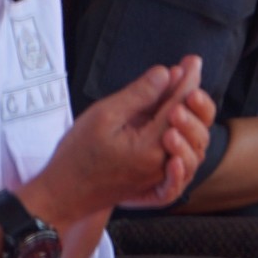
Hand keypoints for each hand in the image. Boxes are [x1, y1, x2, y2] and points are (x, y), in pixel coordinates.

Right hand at [29, 57, 214, 220]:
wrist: (63, 195)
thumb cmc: (77, 156)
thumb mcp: (103, 116)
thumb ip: (139, 94)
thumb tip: (167, 73)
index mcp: (151, 146)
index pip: (180, 105)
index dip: (187, 79)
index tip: (192, 61)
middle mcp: (164, 162)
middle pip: (195, 123)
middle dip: (193, 95)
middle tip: (187, 72)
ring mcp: (163, 174)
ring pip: (194, 141)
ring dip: (193, 114)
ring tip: (180, 93)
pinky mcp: (158, 179)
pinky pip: (185, 156)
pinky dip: (186, 136)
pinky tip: (175, 120)